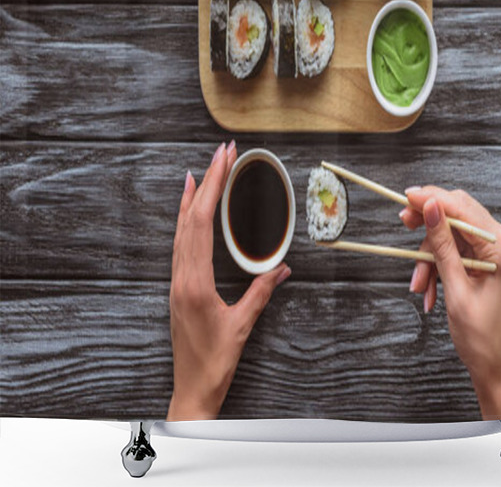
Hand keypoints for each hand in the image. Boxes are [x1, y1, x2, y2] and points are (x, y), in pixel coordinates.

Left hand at [167, 141, 290, 420]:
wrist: (192, 390)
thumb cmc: (215, 361)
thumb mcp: (243, 325)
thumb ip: (262, 292)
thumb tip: (282, 267)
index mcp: (195, 282)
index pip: (201, 223)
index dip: (212, 187)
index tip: (223, 160)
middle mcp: (180, 277)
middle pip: (189, 219)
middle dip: (206, 181)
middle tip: (220, 153)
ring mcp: (176, 282)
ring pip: (180, 230)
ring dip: (191, 198)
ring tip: (201, 172)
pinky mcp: (178, 288)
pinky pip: (179, 245)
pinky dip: (185, 221)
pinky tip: (189, 213)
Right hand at [401, 186, 500, 420]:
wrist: (492, 362)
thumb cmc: (481, 333)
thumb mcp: (456, 287)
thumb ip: (443, 244)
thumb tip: (431, 207)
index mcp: (499, 245)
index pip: (461, 207)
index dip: (433, 198)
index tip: (407, 197)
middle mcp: (496, 241)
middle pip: (454, 213)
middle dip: (427, 224)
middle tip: (403, 224)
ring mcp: (487, 249)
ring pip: (446, 234)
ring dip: (427, 257)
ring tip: (419, 285)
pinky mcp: (477, 259)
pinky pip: (447, 251)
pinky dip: (433, 267)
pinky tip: (428, 292)